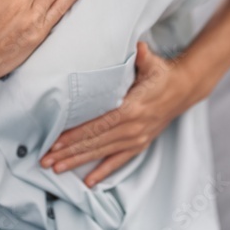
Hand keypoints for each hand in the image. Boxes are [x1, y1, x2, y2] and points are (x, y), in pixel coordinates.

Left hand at [39, 41, 196, 187]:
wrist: (183, 89)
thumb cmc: (162, 74)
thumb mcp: (153, 62)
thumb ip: (143, 56)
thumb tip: (138, 47)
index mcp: (132, 108)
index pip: (98, 125)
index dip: (76, 135)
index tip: (56, 142)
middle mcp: (133, 128)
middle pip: (95, 142)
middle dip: (69, 152)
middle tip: (46, 160)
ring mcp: (136, 138)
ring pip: (102, 154)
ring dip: (78, 162)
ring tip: (56, 168)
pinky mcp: (139, 144)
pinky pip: (118, 161)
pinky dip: (103, 172)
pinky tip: (88, 183)